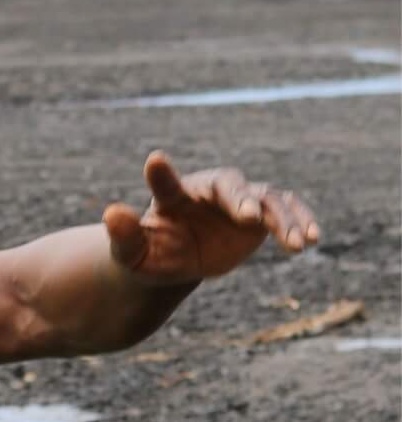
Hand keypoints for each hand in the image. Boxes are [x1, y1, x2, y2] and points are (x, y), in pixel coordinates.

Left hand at [103, 150, 319, 285]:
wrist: (175, 258)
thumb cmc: (150, 252)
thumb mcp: (133, 253)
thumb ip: (123, 235)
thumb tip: (109, 213)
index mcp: (175, 194)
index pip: (168, 183)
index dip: (162, 174)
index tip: (154, 162)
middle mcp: (212, 190)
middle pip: (230, 186)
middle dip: (240, 199)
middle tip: (249, 216)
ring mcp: (240, 200)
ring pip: (266, 200)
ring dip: (282, 219)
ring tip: (296, 244)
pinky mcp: (261, 215)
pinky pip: (286, 213)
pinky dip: (299, 222)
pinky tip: (312, 240)